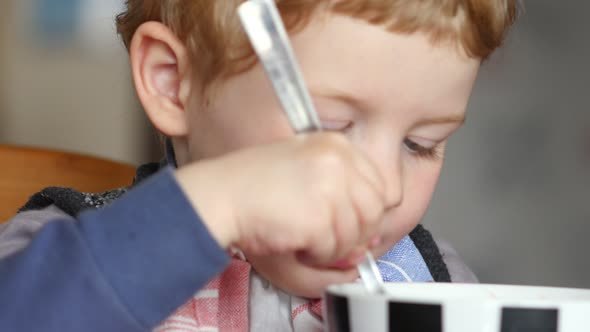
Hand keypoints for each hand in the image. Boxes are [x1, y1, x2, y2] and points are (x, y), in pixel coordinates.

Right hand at [175, 133, 386, 266]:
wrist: (221, 194)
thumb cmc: (256, 187)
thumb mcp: (305, 172)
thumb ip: (344, 196)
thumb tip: (376, 235)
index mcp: (337, 145)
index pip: (379, 185)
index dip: (368, 212)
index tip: (350, 222)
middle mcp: (339, 161)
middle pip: (374, 212)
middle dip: (354, 234)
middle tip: (326, 238)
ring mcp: (330, 186)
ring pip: (356, 235)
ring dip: (332, 248)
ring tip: (305, 238)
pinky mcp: (319, 216)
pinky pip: (334, 249)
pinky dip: (316, 256)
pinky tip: (296, 243)